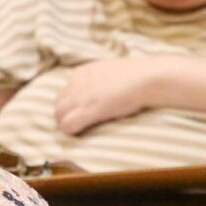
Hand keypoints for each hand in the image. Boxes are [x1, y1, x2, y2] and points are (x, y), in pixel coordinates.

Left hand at [53, 59, 170, 135]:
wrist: (148, 77)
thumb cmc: (137, 75)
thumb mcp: (109, 72)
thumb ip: (99, 80)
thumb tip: (100, 91)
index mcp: (82, 73)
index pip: (64, 92)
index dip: (71, 105)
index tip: (79, 112)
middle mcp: (77, 83)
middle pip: (58, 104)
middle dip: (64, 116)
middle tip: (75, 125)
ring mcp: (82, 97)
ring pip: (59, 115)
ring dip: (65, 124)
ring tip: (76, 131)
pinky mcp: (89, 110)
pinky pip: (68, 125)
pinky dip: (70, 131)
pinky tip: (77, 134)